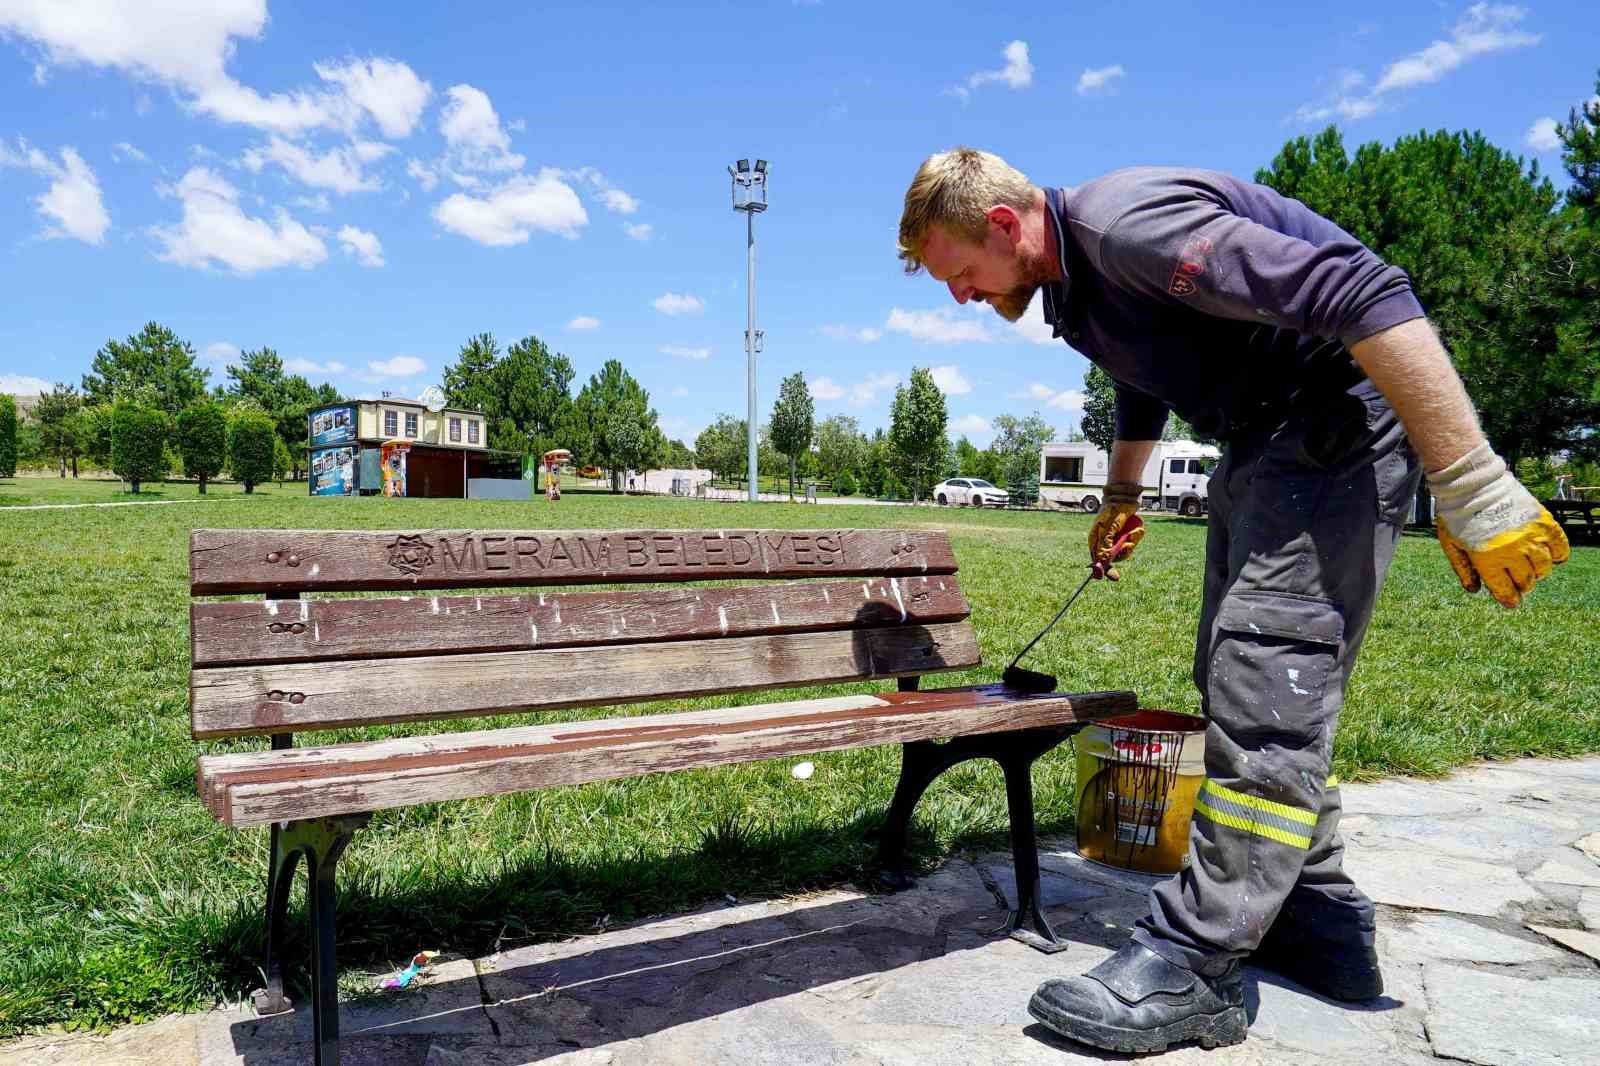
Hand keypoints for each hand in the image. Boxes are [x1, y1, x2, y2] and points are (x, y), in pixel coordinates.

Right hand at [1089, 482, 1144, 580]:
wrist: (1125, 497)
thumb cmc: (1113, 511)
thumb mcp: (1108, 528)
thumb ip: (1105, 545)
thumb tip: (1101, 562)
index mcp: (1095, 541)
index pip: (1098, 561)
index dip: (1106, 571)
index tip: (1115, 577)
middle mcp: (1105, 542)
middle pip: (1114, 558)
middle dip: (1124, 552)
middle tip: (1129, 544)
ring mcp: (1115, 539)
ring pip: (1125, 551)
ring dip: (1132, 543)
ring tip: (1134, 532)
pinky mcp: (1125, 535)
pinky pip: (1132, 543)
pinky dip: (1136, 538)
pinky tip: (1138, 530)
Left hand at [1428, 443, 1569, 608]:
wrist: (1472, 483)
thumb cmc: (1457, 515)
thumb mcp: (1451, 544)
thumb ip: (1463, 569)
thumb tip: (1474, 591)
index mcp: (1487, 558)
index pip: (1505, 590)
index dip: (1509, 600)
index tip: (1511, 602)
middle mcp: (1511, 550)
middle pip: (1526, 581)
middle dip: (1521, 585)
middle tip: (1517, 581)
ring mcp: (1529, 536)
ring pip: (1544, 567)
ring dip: (1538, 572)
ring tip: (1530, 567)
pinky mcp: (1543, 521)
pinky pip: (1560, 546)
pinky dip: (1559, 555)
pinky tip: (1551, 556)